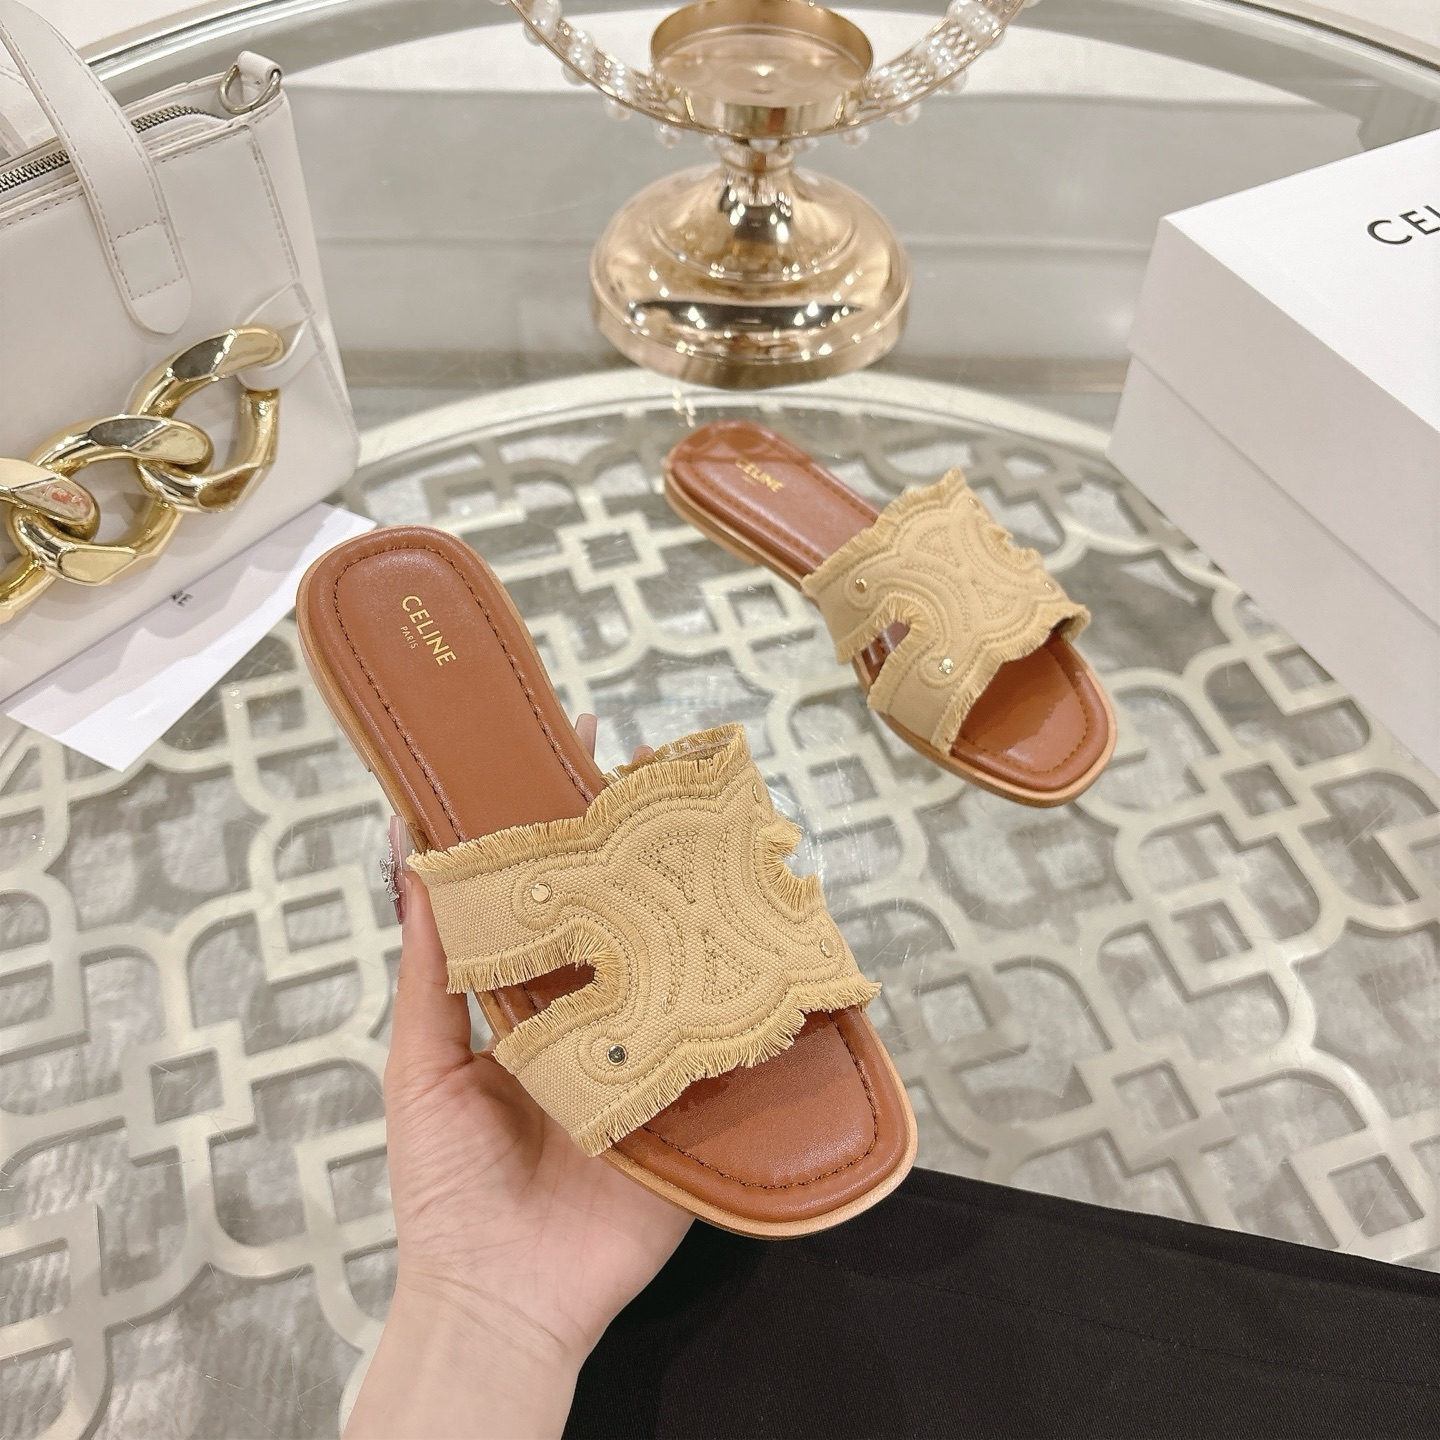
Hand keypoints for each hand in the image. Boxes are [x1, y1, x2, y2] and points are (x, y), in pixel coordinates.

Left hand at [346, 716, 690, 1439]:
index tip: (577, 744)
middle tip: (675, 778)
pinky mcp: (697, 1105)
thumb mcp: (420, 1065)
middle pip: (632, 916)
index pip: (556, 891)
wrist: (501, 1300)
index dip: (565, 822)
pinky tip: (782, 945)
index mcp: (535, 999)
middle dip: (651, 849)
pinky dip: (761, 1000)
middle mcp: (601, 1014)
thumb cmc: (445, 1187)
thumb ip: (427, 968)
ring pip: (690, 966)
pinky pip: (734, 1046)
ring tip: (737, 840)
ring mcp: (654, 1056)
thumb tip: (407, 859)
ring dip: (714, 908)